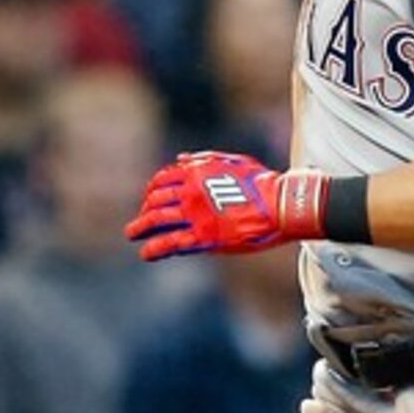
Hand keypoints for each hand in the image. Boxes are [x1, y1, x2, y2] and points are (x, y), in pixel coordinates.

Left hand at [124, 151, 328, 259]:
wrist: (280, 205)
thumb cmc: (262, 183)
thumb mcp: (232, 162)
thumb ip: (203, 160)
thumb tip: (180, 158)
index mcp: (196, 172)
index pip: (163, 180)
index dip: (152, 190)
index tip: (150, 200)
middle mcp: (191, 192)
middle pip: (156, 200)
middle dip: (144, 210)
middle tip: (139, 221)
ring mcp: (196, 215)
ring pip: (158, 220)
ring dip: (140, 227)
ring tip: (132, 234)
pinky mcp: (205, 238)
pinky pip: (172, 243)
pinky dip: (155, 248)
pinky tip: (146, 254)